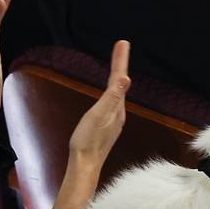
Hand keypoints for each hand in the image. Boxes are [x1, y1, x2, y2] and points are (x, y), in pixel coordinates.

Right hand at [67, 40, 130, 174]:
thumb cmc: (87, 141)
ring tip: (118, 64)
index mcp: (116, 108)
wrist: (84, 165)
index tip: (122, 43)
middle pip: (120, 84)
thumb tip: (125, 79)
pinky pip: (112, 103)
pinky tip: (110, 94)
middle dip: (120, 64)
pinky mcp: (106, 128)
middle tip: (121, 47)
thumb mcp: (98, 115)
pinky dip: (112, 91)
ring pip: (117, 93)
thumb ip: (111, 97)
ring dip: (117, 77)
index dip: (120, 60)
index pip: (119, 79)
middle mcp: (118, 113)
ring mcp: (113, 121)